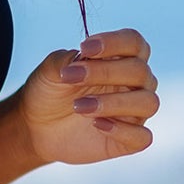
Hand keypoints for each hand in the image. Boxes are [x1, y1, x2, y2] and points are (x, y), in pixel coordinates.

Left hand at [17, 27, 159, 165]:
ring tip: (79, 106)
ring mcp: (134, 113)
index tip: (85, 49)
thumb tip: (85, 58)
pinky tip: (96, 125)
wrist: (36, 126)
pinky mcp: (129, 141)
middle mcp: (135, 84)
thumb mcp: (50, 70)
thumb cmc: (50, 92)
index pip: (134, 42)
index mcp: (121, 59)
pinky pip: (142, 137)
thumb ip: (68, 59)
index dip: (115, 42)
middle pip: (140, 71)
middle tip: (70, 77)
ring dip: (114, 102)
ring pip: (148, 103)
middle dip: (105, 72)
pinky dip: (122, 130)